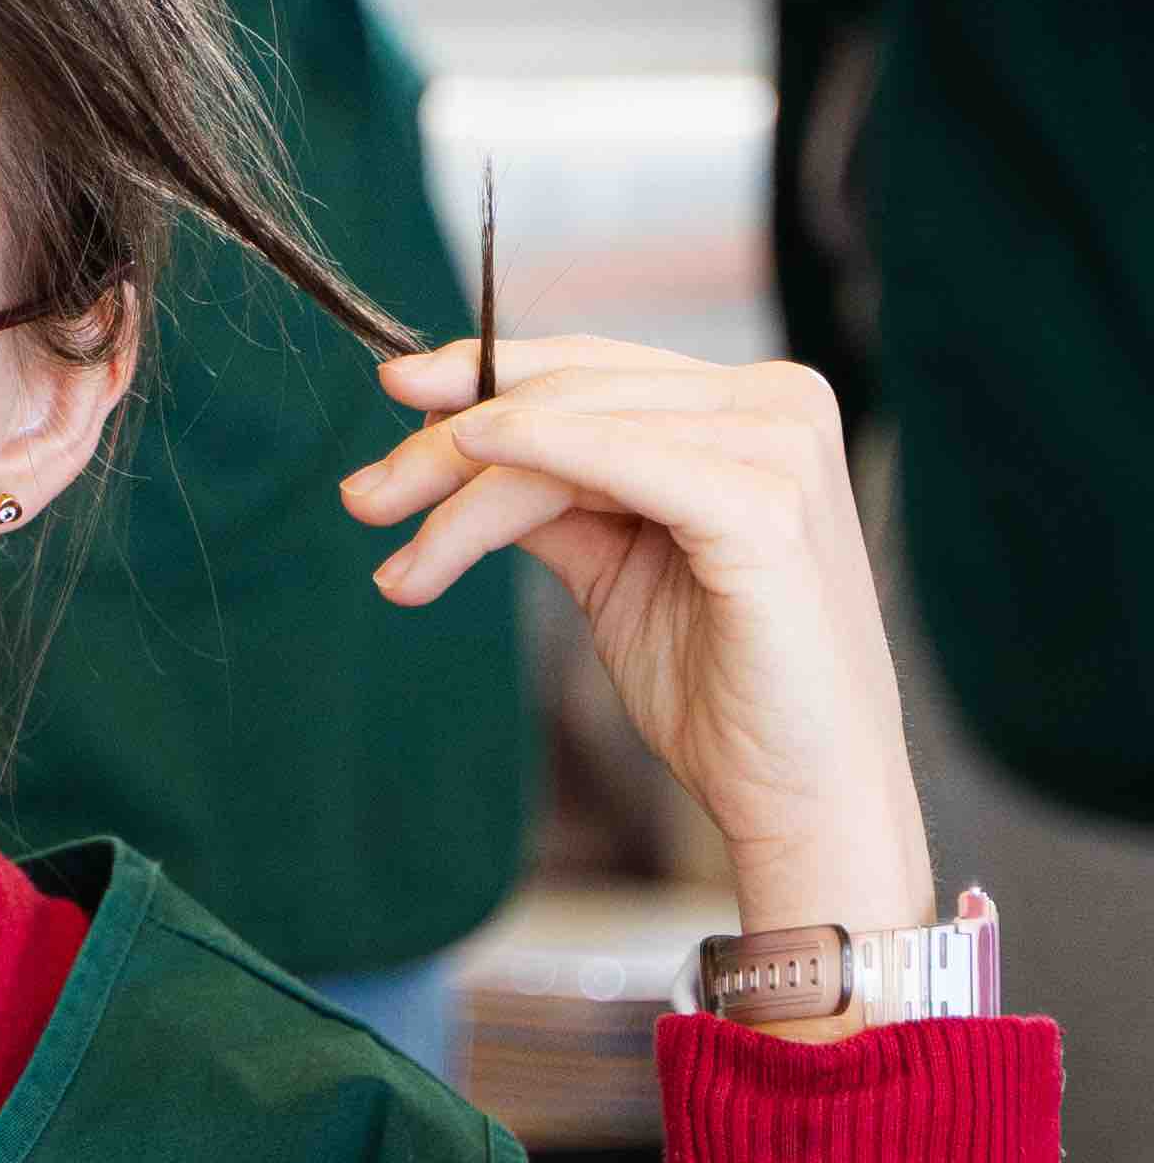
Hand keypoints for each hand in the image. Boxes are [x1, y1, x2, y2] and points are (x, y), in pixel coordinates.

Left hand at [340, 340, 932, 1030]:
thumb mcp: (616, 570)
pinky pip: (620, 459)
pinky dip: (534, 455)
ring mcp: (779, 447)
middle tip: (361, 498)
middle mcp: (777, 405)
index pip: (593, 369)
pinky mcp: (765, 504)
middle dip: (447, 444)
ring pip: (573, 430)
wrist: (801, 792)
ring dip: (462, 488)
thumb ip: (554, 500)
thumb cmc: (722, 690)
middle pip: (572, 393)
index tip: (394, 398)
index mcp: (752, 410)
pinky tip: (463, 477)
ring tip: (393, 553)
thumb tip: (453, 452)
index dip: (485, 375)